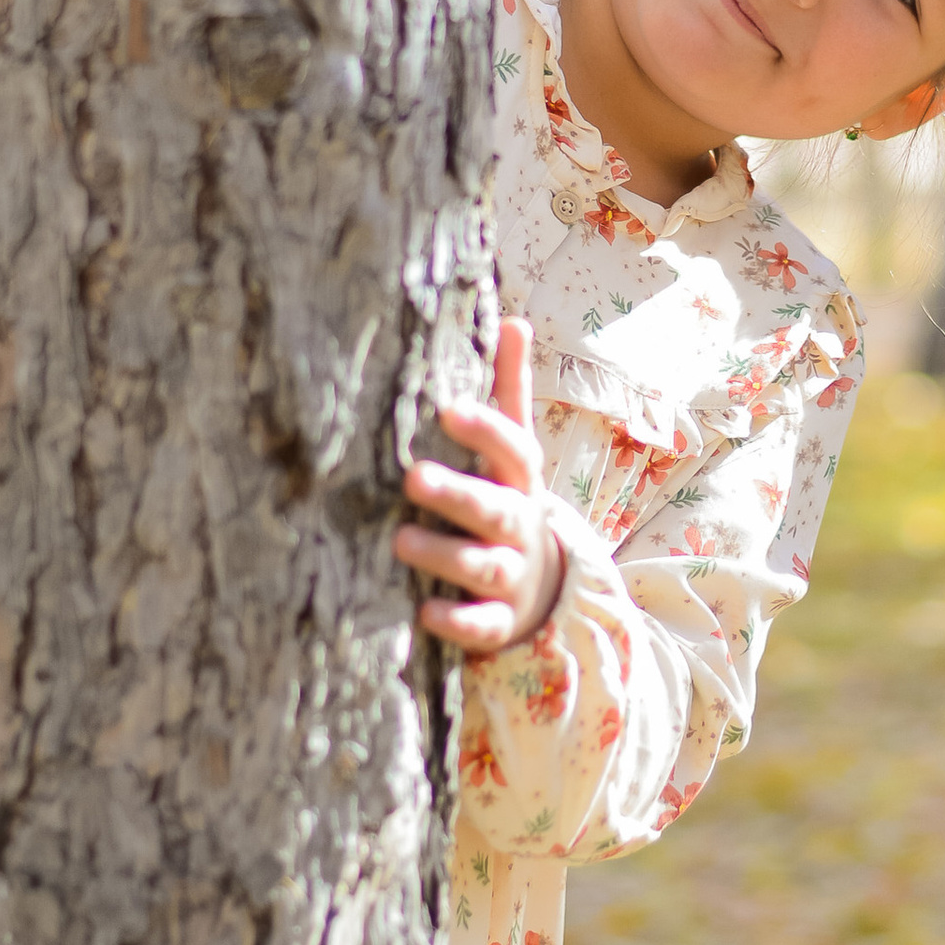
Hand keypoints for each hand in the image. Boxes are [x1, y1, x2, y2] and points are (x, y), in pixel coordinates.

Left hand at [395, 319, 565, 656]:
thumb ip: (510, 391)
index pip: (512, 450)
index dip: (485, 430)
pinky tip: (425, 613)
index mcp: (520, 482)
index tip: (448, 409)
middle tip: (412, 478)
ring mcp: (512, 575)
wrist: (544, 585)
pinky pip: (482, 624)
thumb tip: (514, 320)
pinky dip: (458, 620)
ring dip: (444, 554)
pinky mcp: (500, 619)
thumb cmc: (509, 501)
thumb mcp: (515, 452)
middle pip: (494, 508)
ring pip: (482, 566)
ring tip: (400, 542)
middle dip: (457, 495)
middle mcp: (520, 526)